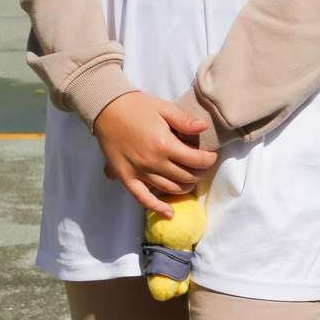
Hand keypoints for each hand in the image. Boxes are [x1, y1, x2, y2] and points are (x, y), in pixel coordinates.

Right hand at [93, 91, 217, 217]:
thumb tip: (205, 127)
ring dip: (185, 187)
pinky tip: (169, 213)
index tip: (211, 156)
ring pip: (169, 188)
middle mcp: (153, 162)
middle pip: (185, 176)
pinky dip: (157, 207)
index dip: (208, 160)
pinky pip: (143, 198)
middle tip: (203, 166)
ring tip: (191, 178)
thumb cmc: (137, 106)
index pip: (195, 160)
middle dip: (199, 172)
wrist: (107, 109)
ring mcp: (139, 172)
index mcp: (165, 144)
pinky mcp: (127, 177)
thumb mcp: (164, 108)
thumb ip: (185, 120)